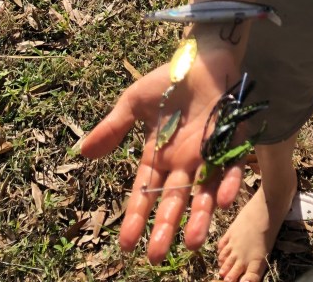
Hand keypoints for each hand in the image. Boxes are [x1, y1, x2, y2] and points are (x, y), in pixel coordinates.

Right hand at [81, 49, 242, 262]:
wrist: (202, 57)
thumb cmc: (169, 79)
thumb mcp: (135, 103)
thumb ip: (113, 128)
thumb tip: (81, 154)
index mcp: (159, 156)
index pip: (146, 193)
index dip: (137, 217)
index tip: (126, 244)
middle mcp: (183, 162)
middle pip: (174, 200)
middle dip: (165, 228)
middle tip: (157, 256)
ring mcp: (208, 154)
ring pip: (204, 192)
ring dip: (199, 217)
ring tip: (192, 243)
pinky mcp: (232, 142)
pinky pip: (231, 167)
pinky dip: (228, 184)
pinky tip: (223, 201)